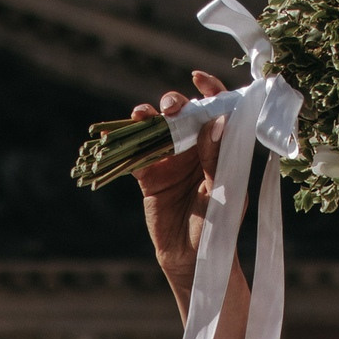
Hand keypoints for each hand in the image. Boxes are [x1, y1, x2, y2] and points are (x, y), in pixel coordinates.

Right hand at [136, 70, 227, 300]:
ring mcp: (171, 162)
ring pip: (157, 130)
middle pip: (184, 115)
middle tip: (170, 107)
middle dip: (175, 103)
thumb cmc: (218, 229)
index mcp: (220, 149)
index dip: (210, 90)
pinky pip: (136, 154)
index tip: (198, 77)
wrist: (193, 261)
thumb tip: (216, 122)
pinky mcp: (150, 176)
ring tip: (142, 114)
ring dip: (148, 118)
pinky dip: (125, 143)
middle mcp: (195, 150)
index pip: (217, 112)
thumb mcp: (222, 193)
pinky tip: (115, 135)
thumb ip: (217, 159)